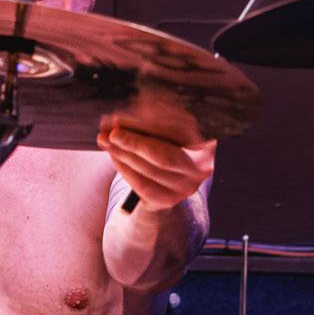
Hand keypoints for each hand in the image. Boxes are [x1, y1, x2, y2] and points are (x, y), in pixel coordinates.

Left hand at [98, 122, 214, 210]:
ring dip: (124, 153)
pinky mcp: (167, 199)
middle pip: (165, 155)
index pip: (180, 130)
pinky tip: (114, 155)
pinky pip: (141, 183)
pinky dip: (124, 167)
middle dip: (135, 142)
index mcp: (206, 143)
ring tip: (106, 140)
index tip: (131, 115)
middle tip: (112, 132)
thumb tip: (122, 118)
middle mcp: (202, 166)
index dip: (152, 121)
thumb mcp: (162, 129)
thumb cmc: (164, 147)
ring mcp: (186, 186)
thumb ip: (147, 120)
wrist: (165, 184)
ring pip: (150, 169)